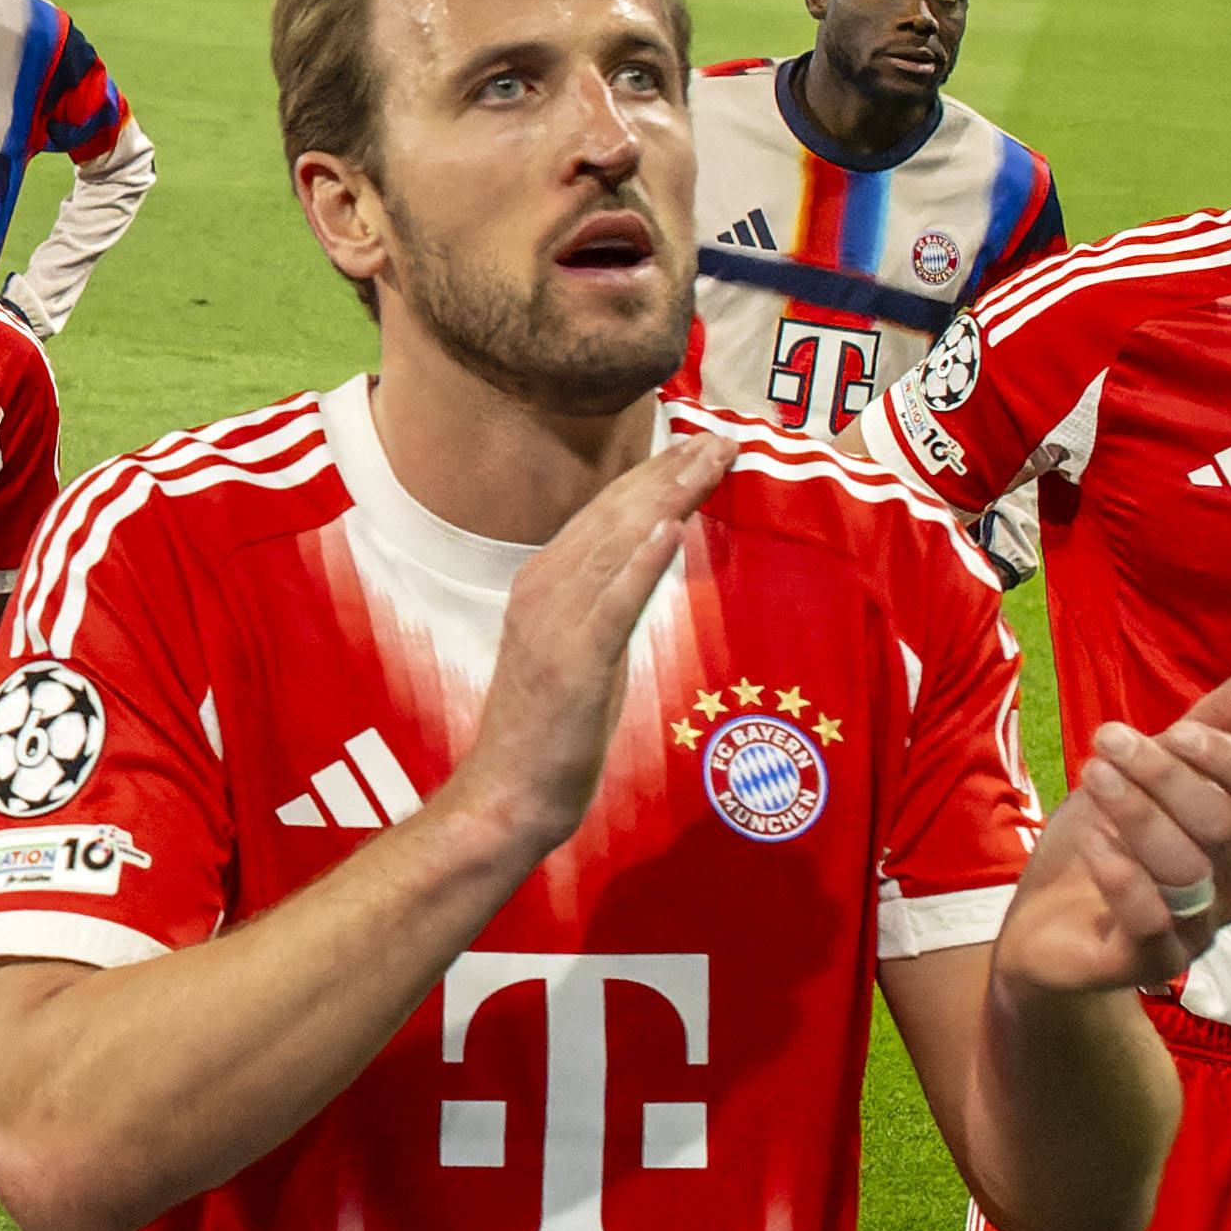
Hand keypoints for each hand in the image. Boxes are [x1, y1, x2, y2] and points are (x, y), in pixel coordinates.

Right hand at [449, 429, 731, 852]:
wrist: (508, 794)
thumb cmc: (548, 731)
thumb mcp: (578, 649)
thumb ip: (603, 601)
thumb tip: (645, 560)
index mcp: (542, 583)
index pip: (606, 514)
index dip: (654, 474)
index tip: (700, 444)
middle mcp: (542, 590)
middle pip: (616, 517)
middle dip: (671, 472)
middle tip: (722, 436)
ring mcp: (555, 625)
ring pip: (618, 546)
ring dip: (667, 498)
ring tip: (709, 460)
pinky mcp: (573, 664)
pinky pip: (613, 605)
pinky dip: (641, 563)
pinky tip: (671, 527)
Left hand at [995, 670, 1230, 999]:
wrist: (1041, 933)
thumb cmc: (1100, 850)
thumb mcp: (1140, 782)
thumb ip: (1200, 736)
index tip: (1176, 730)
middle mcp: (1226, 889)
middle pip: (1221, 823)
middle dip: (1163, 773)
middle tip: (1108, 740)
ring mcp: (1192, 932)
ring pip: (1187, 867)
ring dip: (1136, 811)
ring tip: (1093, 774)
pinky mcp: (1146, 965)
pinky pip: (1150, 921)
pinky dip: (1121, 873)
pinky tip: (1092, 839)